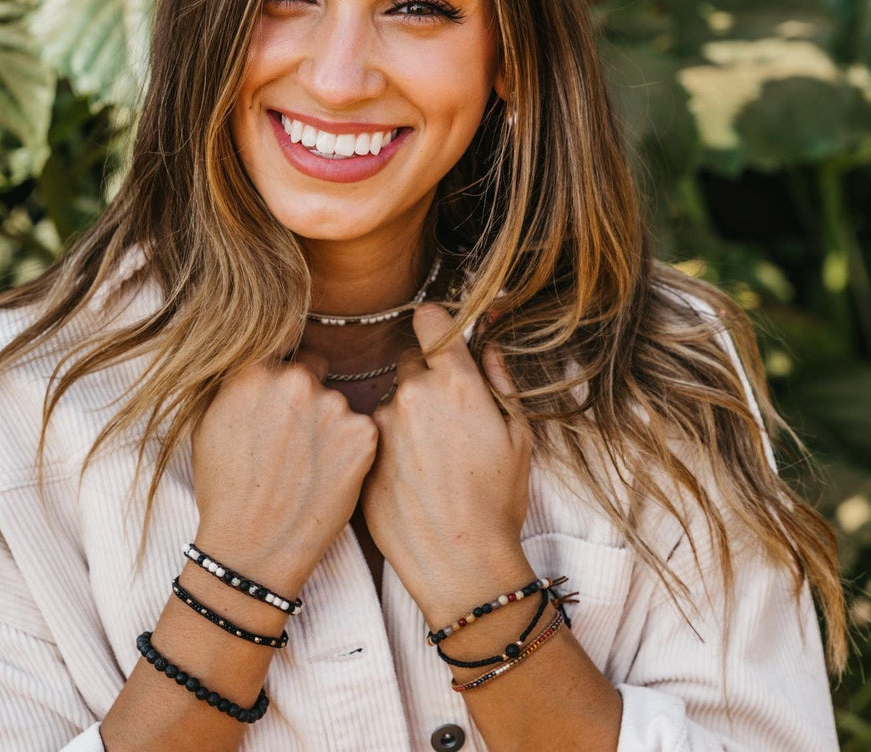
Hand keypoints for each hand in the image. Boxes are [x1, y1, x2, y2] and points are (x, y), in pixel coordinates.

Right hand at [191, 350, 377, 593]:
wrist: (254, 549)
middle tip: (295, 438)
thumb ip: (235, 383)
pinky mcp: (363, 434)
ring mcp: (333, 405)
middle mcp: (296, 379)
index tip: (283, 390)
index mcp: (253, 370)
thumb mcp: (208, 424)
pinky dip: (351, 449)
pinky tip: (329, 476)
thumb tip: (254, 360)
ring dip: (329, 424)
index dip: (283, 366)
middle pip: (314, 370)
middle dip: (307, 395)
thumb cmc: (225, 492)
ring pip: (338, 403)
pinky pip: (360, 429)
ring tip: (308, 466)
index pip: (282, 345)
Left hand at [360, 303, 532, 622]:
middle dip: (425, 379)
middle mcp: (411, 394)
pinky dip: (390, 446)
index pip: (430, 318)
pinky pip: (375, 436)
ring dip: (406, 416)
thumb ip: (499, 381)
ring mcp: (381, 426)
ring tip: (430, 459)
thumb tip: (487, 347)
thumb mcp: (518, 437)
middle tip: (447, 419)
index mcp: (454, 382)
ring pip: (391, 402)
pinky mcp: (363, 455)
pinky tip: (411, 477)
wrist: (461, 564)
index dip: (437, 325)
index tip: (440, 336)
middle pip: (409, 362)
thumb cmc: (498, 502)